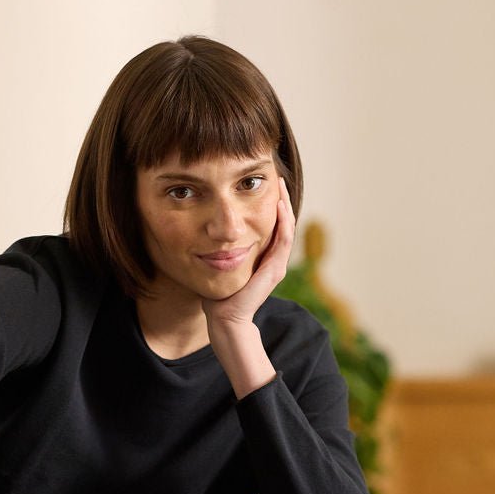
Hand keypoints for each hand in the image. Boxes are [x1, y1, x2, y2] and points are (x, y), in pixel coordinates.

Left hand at [203, 176, 295, 333]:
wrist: (225, 318)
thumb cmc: (219, 294)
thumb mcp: (220, 262)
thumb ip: (220, 247)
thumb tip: (207, 229)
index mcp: (263, 256)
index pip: (272, 224)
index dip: (270, 203)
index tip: (263, 183)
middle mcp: (273, 259)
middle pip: (283, 222)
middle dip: (281, 198)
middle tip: (277, 175)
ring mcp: (277, 264)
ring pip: (287, 227)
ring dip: (285, 205)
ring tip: (280, 184)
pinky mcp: (275, 270)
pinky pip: (283, 240)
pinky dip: (283, 221)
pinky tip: (279, 205)